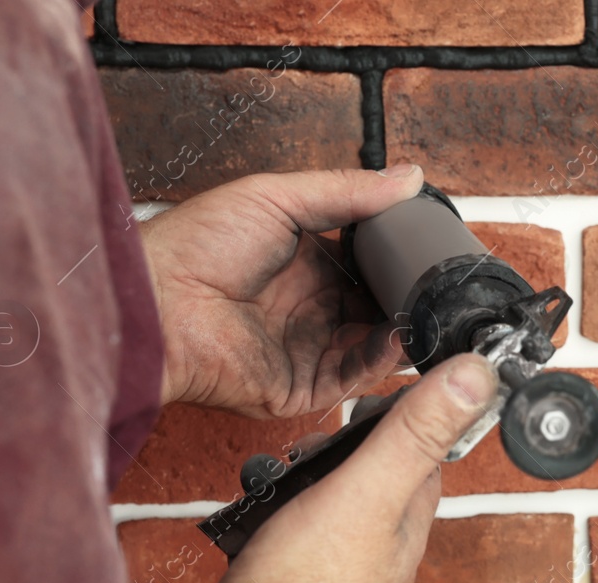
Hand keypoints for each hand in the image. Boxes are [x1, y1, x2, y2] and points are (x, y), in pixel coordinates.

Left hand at [139, 164, 424, 418]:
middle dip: (407, 301)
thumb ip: (348, 191)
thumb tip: (408, 177)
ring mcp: (306, 352)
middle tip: (441, 286)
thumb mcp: (278, 197)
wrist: (157, 301)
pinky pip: (352, 380)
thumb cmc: (195, 244)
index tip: (431, 254)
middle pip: (375, 311)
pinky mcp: (300, 389)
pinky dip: (379, 362)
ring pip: (372, 349)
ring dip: (401, 331)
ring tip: (428, 310)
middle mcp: (309, 311)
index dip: (398, 264)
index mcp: (305, 266)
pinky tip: (396, 335)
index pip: (368, 269)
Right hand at [199, 352, 498, 582]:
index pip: (424, 450)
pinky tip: (258, 524)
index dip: (403, 413)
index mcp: (410, 522)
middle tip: (306, 446)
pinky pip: (297, 537)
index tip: (373, 390)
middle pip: (375, 475)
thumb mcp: (367, 492)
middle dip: (340, 449)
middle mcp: (385, 550)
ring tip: (276, 483)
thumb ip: (415, 434)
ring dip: (303, 483)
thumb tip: (479, 375)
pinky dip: (278, 518)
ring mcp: (344, 573)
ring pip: (333, 506)